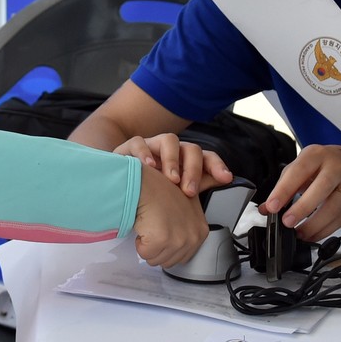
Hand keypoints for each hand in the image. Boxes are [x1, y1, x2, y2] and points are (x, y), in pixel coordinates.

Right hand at [113, 133, 232, 196]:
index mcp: (185, 162)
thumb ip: (194, 192)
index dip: (217, 166)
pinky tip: (148, 168)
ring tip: (171, 180)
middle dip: (193, 170)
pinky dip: (144, 154)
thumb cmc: (147, 188)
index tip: (225, 178)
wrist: (115, 180)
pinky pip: (138, 142)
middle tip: (189, 191)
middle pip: (191, 150)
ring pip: (169, 140)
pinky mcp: (130, 147)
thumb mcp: (172, 193)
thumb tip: (216, 201)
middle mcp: (172, 151)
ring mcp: (152, 146)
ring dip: (172, 160)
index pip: (206, 158)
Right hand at [133, 164, 208, 267]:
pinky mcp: (162, 240)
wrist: (147, 184)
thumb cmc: (161, 191)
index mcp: (201, 231)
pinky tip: (145, 226)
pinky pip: (145, 253)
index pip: (183, 256)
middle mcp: (193, 237)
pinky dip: (140, 242)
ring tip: (151, 224)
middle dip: (157, 247)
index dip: (168, 245)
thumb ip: (194, 219)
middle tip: (156, 226)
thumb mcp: (187, 203)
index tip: (165, 228)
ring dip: (148, 245)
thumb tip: (204, 207)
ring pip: (156, 259)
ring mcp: (178, 239)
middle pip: (169, 261)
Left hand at [257, 144, 340, 241]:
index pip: (299, 170)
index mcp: (317, 155)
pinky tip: (312, 234)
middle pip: (322, 187)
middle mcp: (337, 167)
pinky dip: (324, 231)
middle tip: (287, 222)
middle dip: (302, 208)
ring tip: (299, 233)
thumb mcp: (302, 168)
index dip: (284, 190)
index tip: (272, 206)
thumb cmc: (324, 167)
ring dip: (314, 224)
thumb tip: (266, 208)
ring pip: (334, 207)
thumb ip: (284, 187)